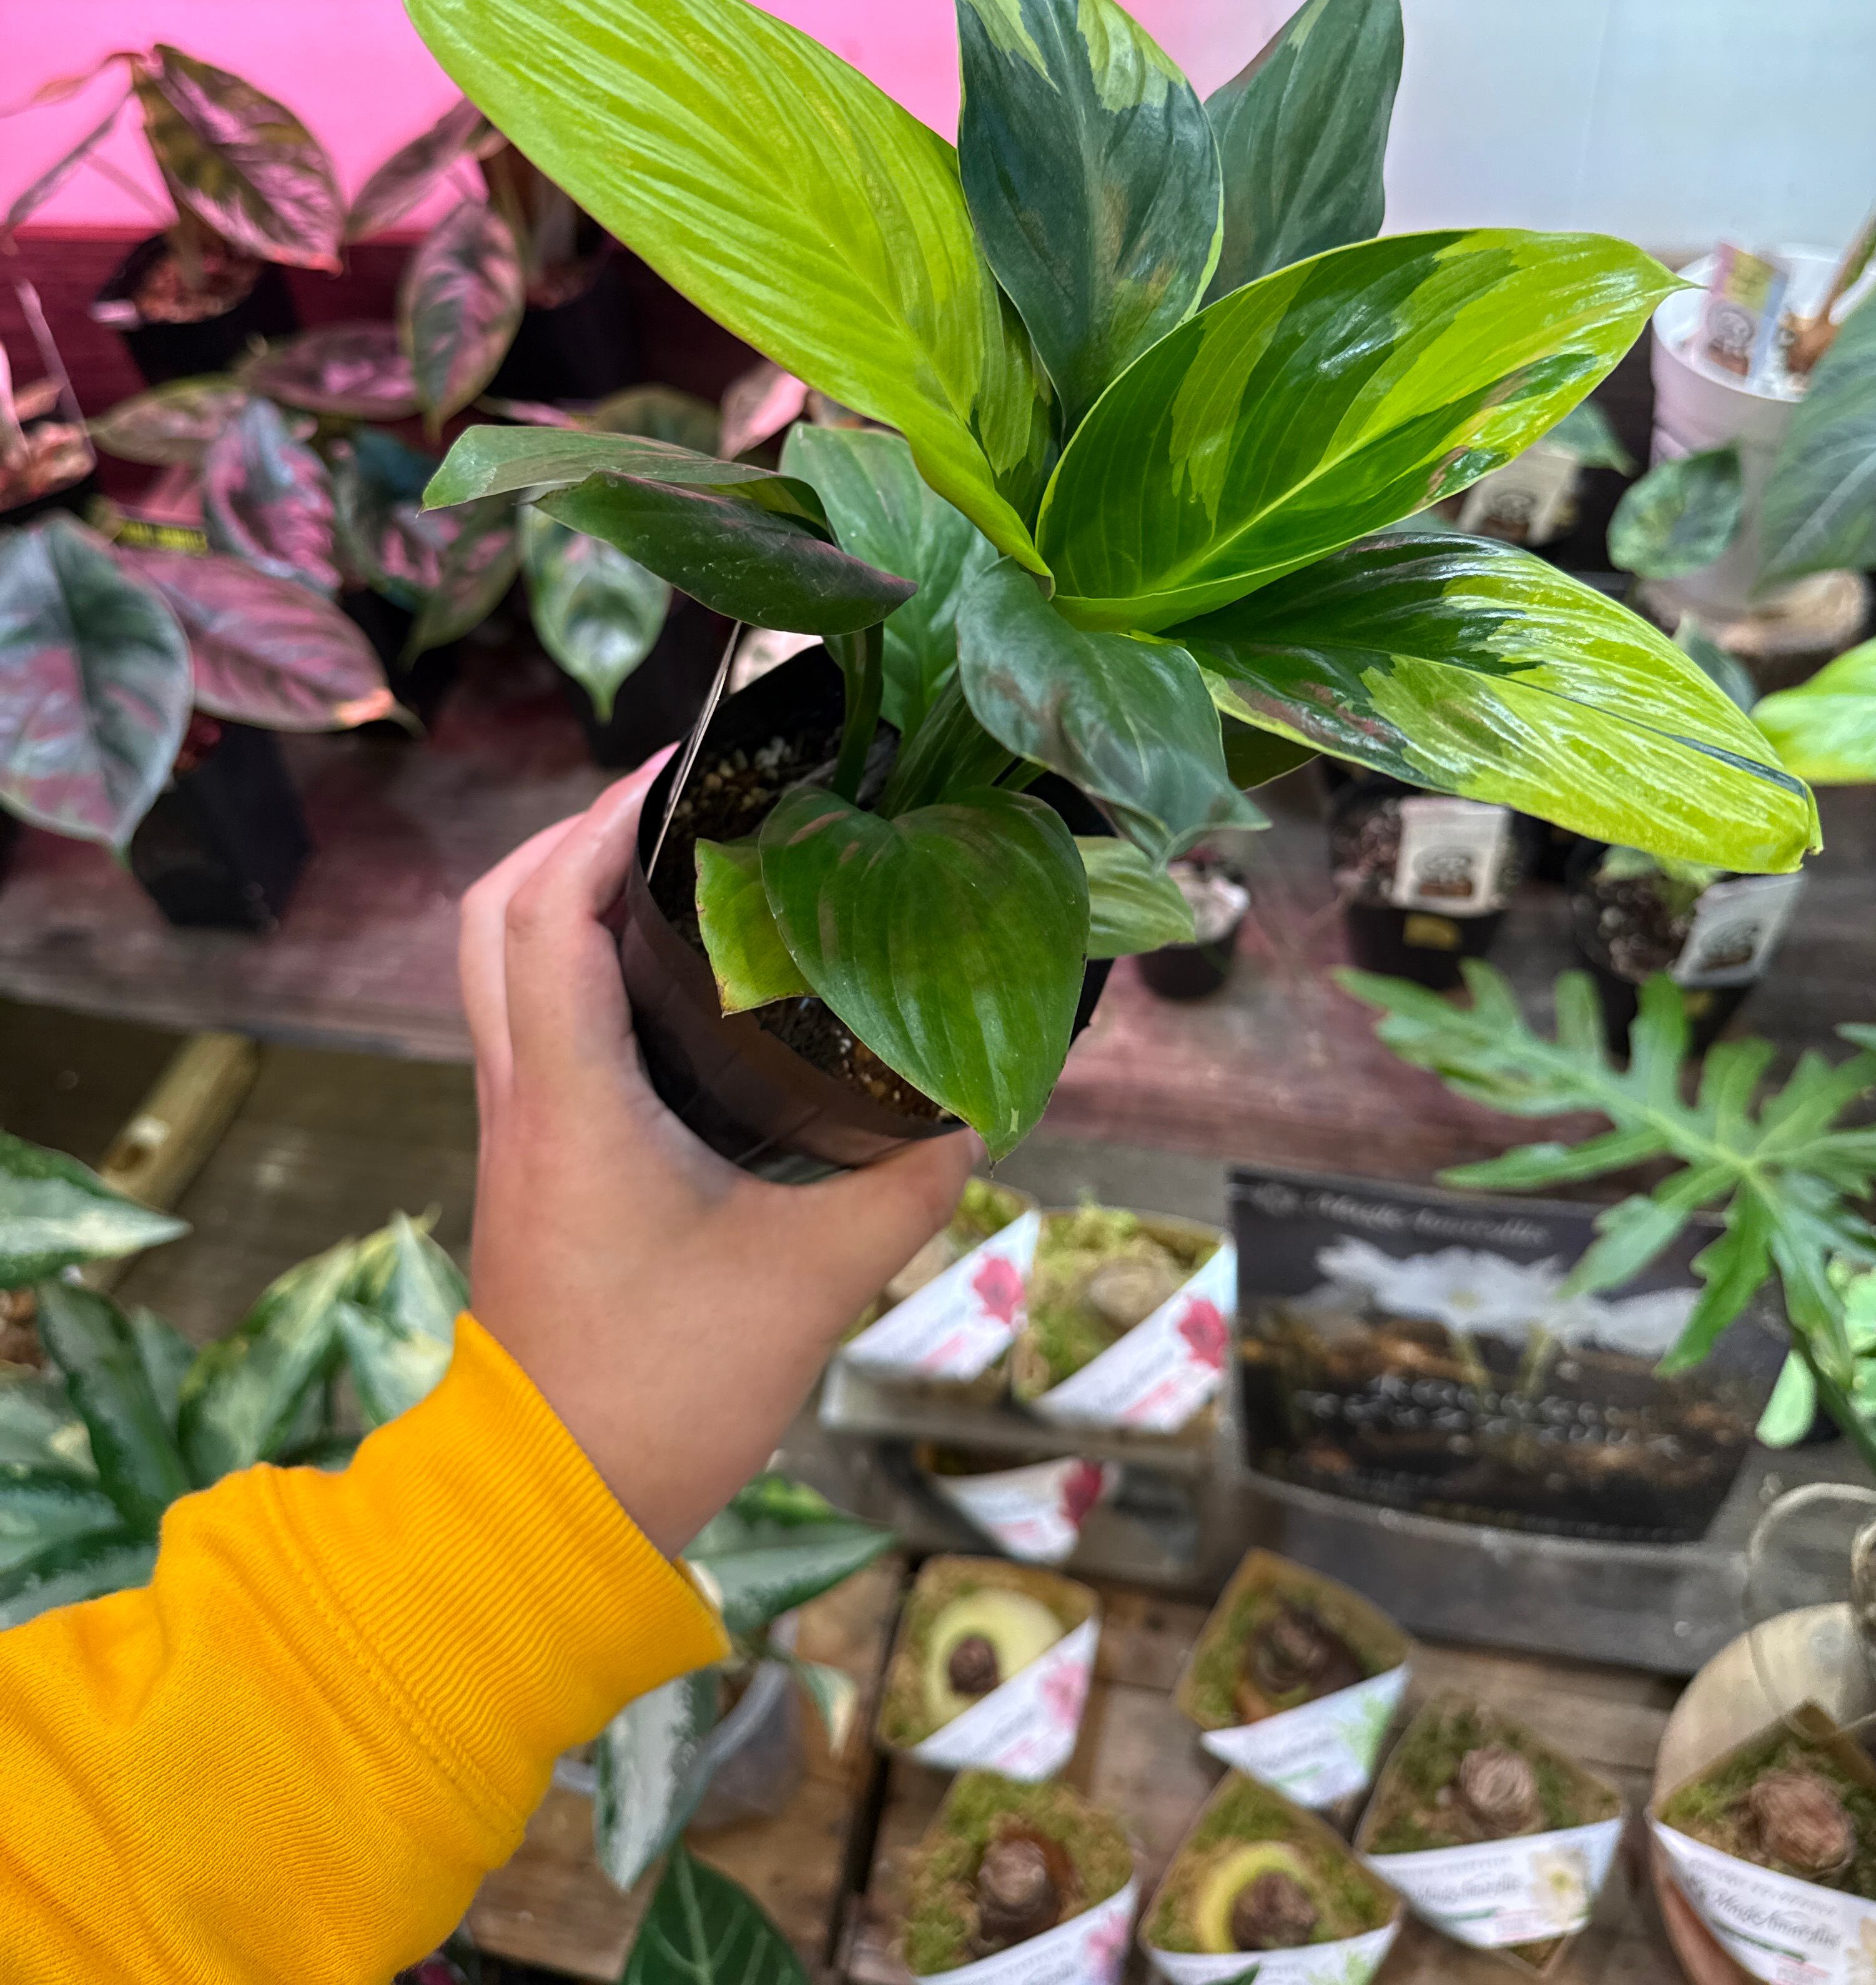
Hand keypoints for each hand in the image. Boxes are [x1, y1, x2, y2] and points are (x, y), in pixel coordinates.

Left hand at [459, 753, 980, 1554]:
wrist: (556, 1510)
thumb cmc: (665, 1392)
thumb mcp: (813, 1283)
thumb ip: (905, 1186)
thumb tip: (977, 1112)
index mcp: (570, 1099)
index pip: (544, 912)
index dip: (600, 818)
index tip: (686, 768)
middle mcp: (523, 1096)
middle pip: (496, 915)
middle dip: (574, 834)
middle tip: (684, 808)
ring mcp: (519, 1131)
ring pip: (504, 968)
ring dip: (572, 897)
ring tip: (689, 875)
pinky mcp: (535, 1165)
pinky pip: (536, 1025)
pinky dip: (583, 969)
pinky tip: (684, 989)